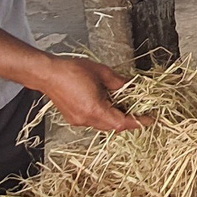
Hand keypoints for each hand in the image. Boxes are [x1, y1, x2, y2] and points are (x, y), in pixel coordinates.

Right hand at [34, 54, 149, 131]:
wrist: (47, 74)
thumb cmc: (70, 70)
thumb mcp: (101, 72)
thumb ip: (119, 82)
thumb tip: (131, 86)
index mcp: (94, 109)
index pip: (121, 123)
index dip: (137, 122)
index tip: (148, 119)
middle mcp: (86, 119)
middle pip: (113, 126)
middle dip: (127, 119)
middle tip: (138, 108)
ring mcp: (79, 121)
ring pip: (104, 125)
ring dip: (115, 116)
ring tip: (121, 102)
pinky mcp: (73, 119)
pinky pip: (94, 122)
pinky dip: (103, 115)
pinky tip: (105, 102)